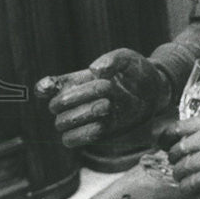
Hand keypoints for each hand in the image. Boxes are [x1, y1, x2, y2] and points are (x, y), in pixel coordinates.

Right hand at [34, 48, 166, 146]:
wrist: (155, 92)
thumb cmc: (136, 72)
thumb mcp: (127, 58)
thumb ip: (112, 59)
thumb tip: (95, 70)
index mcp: (75, 81)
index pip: (47, 86)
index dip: (43, 87)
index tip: (50, 86)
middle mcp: (74, 101)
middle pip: (55, 105)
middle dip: (76, 97)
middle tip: (105, 88)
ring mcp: (82, 118)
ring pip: (62, 124)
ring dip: (81, 115)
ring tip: (107, 105)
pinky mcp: (93, 134)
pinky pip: (72, 140)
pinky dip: (82, 134)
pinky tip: (100, 125)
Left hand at [161, 116, 199, 192]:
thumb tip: (195, 138)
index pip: (176, 128)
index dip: (165, 138)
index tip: (163, 145)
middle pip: (176, 151)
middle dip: (174, 160)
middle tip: (178, 165)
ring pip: (182, 169)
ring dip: (180, 176)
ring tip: (185, 179)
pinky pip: (192, 184)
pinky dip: (188, 189)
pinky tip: (192, 190)